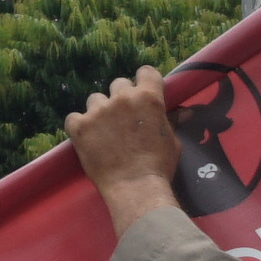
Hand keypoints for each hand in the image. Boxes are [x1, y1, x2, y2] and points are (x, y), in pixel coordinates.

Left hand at [65, 67, 189, 238]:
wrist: (136, 188)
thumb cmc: (159, 166)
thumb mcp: (172, 142)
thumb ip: (172, 121)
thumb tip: (186, 111)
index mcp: (148, 97)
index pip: (145, 72)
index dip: (144, 82)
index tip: (142, 94)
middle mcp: (122, 98)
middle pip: (118, 84)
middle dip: (121, 99)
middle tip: (124, 120)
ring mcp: (98, 111)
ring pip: (96, 99)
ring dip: (100, 112)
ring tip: (105, 132)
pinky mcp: (79, 126)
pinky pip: (74, 117)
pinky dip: (79, 126)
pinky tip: (87, 139)